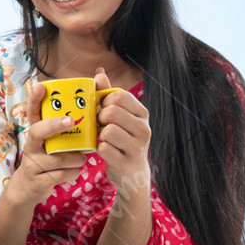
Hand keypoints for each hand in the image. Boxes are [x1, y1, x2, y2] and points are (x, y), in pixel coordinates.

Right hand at [6, 83, 87, 207]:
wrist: (28, 188)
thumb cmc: (47, 160)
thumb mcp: (50, 143)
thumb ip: (65, 129)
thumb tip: (89, 106)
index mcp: (35, 133)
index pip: (32, 112)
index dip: (34, 99)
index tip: (41, 86)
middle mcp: (31, 146)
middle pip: (37, 131)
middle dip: (54, 125)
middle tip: (70, 121)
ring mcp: (33, 163)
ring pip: (59, 158)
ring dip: (76, 158)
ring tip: (80, 158)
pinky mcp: (38, 180)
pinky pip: (63, 174)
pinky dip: (73, 173)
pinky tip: (73, 171)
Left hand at [94, 67, 150, 194]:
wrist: (132, 172)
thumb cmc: (121, 138)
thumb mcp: (118, 115)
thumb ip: (107, 93)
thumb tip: (99, 71)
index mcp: (142, 113)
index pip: (120, 96)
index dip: (105, 101)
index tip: (103, 109)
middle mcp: (144, 129)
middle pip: (112, 112)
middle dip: (100, 118)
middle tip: (101, 125)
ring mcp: (138, 147)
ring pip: (108, 131)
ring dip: (100, 135)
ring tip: (104, 139)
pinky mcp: (127, 162)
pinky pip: (104, 149)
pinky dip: (100, 149)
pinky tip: (105, 151)